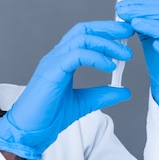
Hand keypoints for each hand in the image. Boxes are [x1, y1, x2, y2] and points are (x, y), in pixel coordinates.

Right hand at [0, 21, 132, 159]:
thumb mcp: (83, 103)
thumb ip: (102, 95)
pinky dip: (96, 57)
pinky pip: (76, 55)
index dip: (105, 31)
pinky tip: (108, 66)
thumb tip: (123, 91)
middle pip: (83, 30)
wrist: (30, 130)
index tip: (125, 35)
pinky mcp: (52, 71)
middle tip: (128, 32)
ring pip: (81, 39)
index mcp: (62, 60)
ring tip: (124, 55)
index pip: (84, 35)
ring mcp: (53, 61)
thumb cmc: (47, 115)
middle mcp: (56, 56)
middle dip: (108, 28)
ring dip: (106, 43)